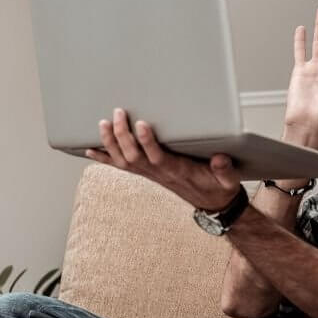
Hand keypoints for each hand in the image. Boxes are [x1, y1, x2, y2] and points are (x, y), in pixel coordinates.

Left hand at [84, 108, 240, 210]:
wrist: (211, 203)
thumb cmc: (217, 187)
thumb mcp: (228, 180)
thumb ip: (224, 170)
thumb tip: (220, 159)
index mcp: (177, 171)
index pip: (158, 157)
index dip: (147, 142)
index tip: (141, 123)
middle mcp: (159, 173)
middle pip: (133, 157)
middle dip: (122, 136)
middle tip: (118, 113)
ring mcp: (150, 174)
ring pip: (123, 161)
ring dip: (110, 143)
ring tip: (102, 123)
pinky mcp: (146, 173)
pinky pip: (121, 166)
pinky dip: (104, 158)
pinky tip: (89, 150)